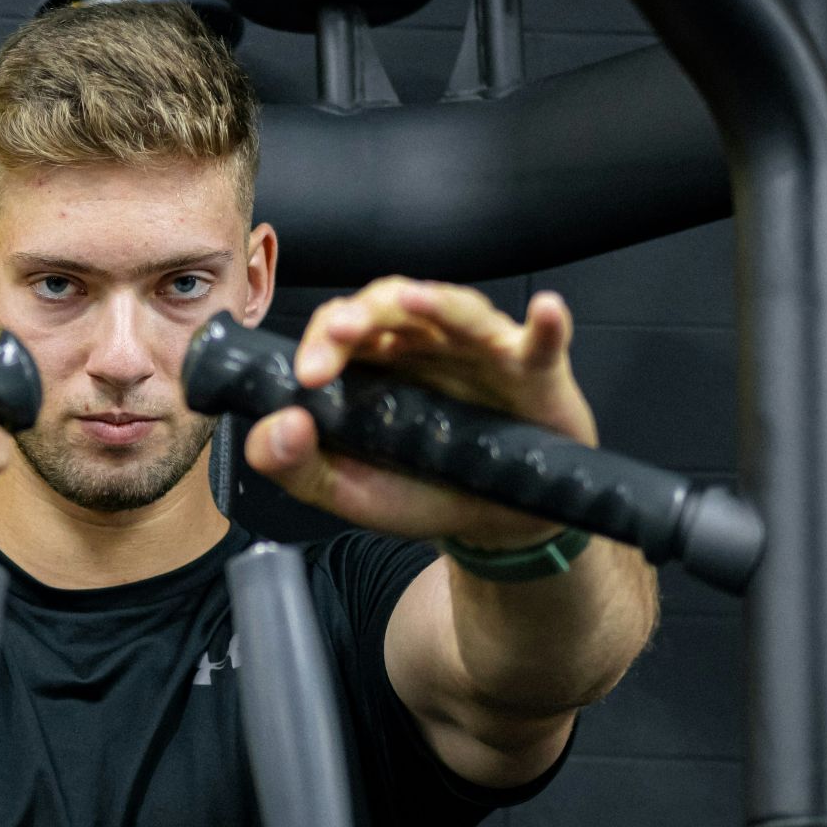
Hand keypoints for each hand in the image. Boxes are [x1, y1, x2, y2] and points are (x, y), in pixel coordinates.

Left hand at [244, 277, 597, 548]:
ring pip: (459, 311)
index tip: (309, 376)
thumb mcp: (344, 489)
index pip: (339, 328)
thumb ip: (293, 464)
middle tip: (339, 335)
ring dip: (437, 304)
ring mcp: (482, 353)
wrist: (490, 524)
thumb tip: (279, 425)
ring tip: (415, 302)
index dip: (321, 340)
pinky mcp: (535, 375)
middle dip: (363, 314)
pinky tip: (546, 311)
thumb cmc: (418, 489)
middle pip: (391, 305)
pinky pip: (544, 344)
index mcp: (374, 362)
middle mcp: (425, 344)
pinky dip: (548, 326)